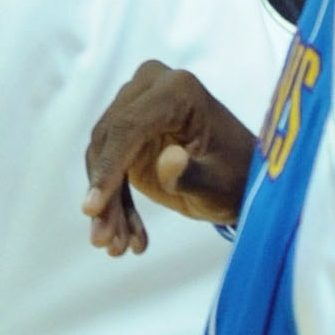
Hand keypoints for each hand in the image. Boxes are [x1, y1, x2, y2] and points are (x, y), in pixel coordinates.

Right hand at [83, 62, 256, 257]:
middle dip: (105, 195)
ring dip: (107, 205)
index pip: (128, 127)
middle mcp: (151, 87)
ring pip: (102, 156)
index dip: (107, 168)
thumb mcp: (219, 186)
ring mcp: (137, 104)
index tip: (92, 210)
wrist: (242, 178)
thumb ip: (193, 176)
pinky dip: (115, 202)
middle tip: (105, 242)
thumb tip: (168, 160)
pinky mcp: (128, 129)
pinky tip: (129, 237)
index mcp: (177, 90)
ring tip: (116, 247)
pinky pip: (108, 165)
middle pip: (109, 142)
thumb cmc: (237, 178)